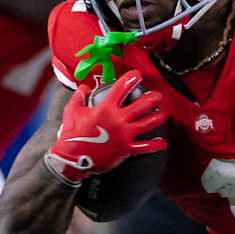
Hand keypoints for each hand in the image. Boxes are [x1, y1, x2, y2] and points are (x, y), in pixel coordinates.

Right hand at [44, 72, 165, 185]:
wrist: (72, 158)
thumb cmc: (72, 135)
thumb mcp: (72, 111)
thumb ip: (79, 97)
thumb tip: (83, 88)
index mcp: (105, 108)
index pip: (122, 88)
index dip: (131, 78)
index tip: (137, 75)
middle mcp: (118, 119)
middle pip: (142, 105)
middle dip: (153, 98)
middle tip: (157, 96)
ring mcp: (124, 134)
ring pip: (148, 123)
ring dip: (158, 116)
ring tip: (163, 113)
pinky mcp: (126, 149)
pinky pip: (145, 147)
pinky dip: (155, 145)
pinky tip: (162, 143)